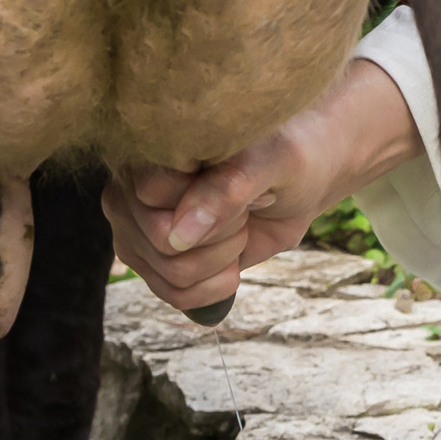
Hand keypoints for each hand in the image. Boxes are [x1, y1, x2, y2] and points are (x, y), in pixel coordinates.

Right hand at [105, 58, 422, 312]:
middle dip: (217, 245)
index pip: (152, 207)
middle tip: (249, 215)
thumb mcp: (278, 160)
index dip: (209, 215)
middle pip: (155, 250)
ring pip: (162, 278)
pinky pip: (169, 295)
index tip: (245, 193)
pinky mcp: (153, 250)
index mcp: (153, 144)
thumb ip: (227, 190)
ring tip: (242, 231)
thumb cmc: (296, 146)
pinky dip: (208, 291)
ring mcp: (137, 218)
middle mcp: (131, 180)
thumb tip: (177, 230)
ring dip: (215, 268)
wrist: (309, 164)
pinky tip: (230, 266)